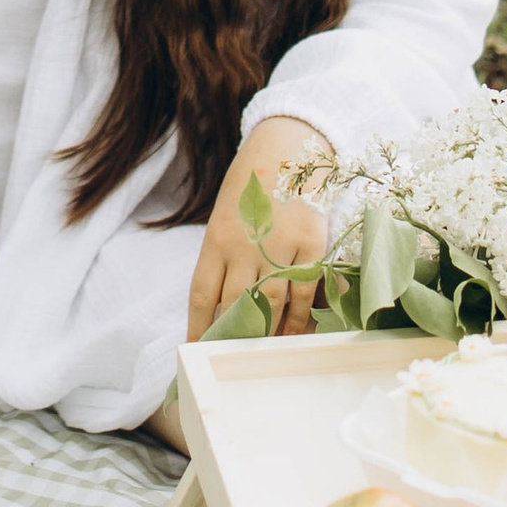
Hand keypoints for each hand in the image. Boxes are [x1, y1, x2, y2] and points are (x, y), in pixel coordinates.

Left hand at [186, 115, 335, 341]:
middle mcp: (245, 248)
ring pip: (270, 306)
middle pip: (234, 306)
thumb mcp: (226, 214)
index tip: (195, 349)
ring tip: (261, 355)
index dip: (199, 327)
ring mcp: (279, 249)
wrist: (290, 147)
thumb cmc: (252, 182)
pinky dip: (298, 320)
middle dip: (230, 336)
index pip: (202, 295)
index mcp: (217, 239)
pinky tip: (293, 336)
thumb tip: (224, 301)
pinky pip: (302, 294)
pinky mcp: (311, 247)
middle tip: (230, 359)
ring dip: (265, 334)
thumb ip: (223, 254)